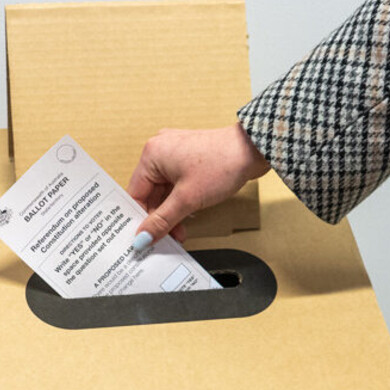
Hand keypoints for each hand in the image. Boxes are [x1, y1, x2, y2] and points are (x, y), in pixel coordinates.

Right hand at [126, 123, 269, 246]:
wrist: (253, 150)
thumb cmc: (222, 165)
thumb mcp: (187, 199)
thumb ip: (162, 221)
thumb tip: (142, 238)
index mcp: (152, 154)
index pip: (136, 193)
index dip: (140, 218)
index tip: (144, 239)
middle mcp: (159, 150)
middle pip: (150, 193)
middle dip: (160, 218)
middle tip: (166, 240)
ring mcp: (174, 153)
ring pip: (164, 191)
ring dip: (171, 212)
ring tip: (179, 232)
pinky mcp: (188, 159)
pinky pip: (176, 184)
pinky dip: (180, 201)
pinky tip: (186, 217)